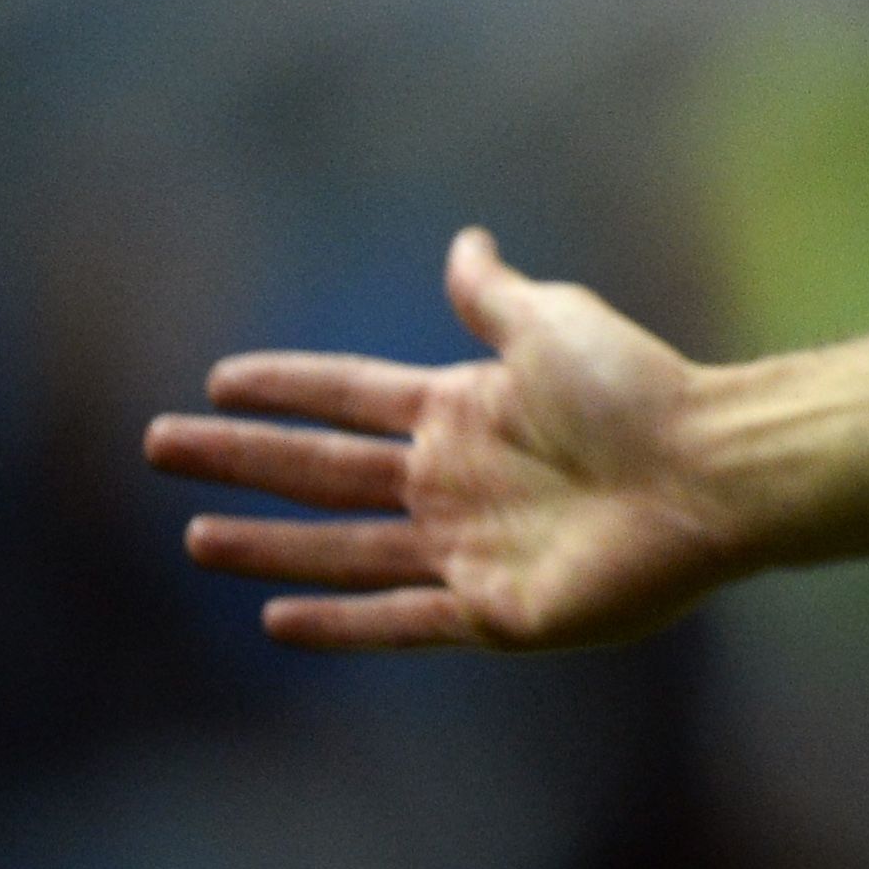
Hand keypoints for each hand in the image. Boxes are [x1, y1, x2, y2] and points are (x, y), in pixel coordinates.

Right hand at [151, 228, 747, 649]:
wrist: (710, 471)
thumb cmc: (643, 392)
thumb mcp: (554, 326)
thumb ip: (496, 297)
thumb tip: (464, 243)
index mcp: (466, 409)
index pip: (350, 396)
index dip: (286, 388)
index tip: (218, 381)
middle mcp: (456, 481)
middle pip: (323, 471)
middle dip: (243, 460)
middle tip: (157, 446)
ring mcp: (470, 548)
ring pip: (343, 549)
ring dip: (270, 546)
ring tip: (197, 537)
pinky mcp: (493, 610)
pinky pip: (398, 620)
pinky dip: (339, 625)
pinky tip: (277, 621)